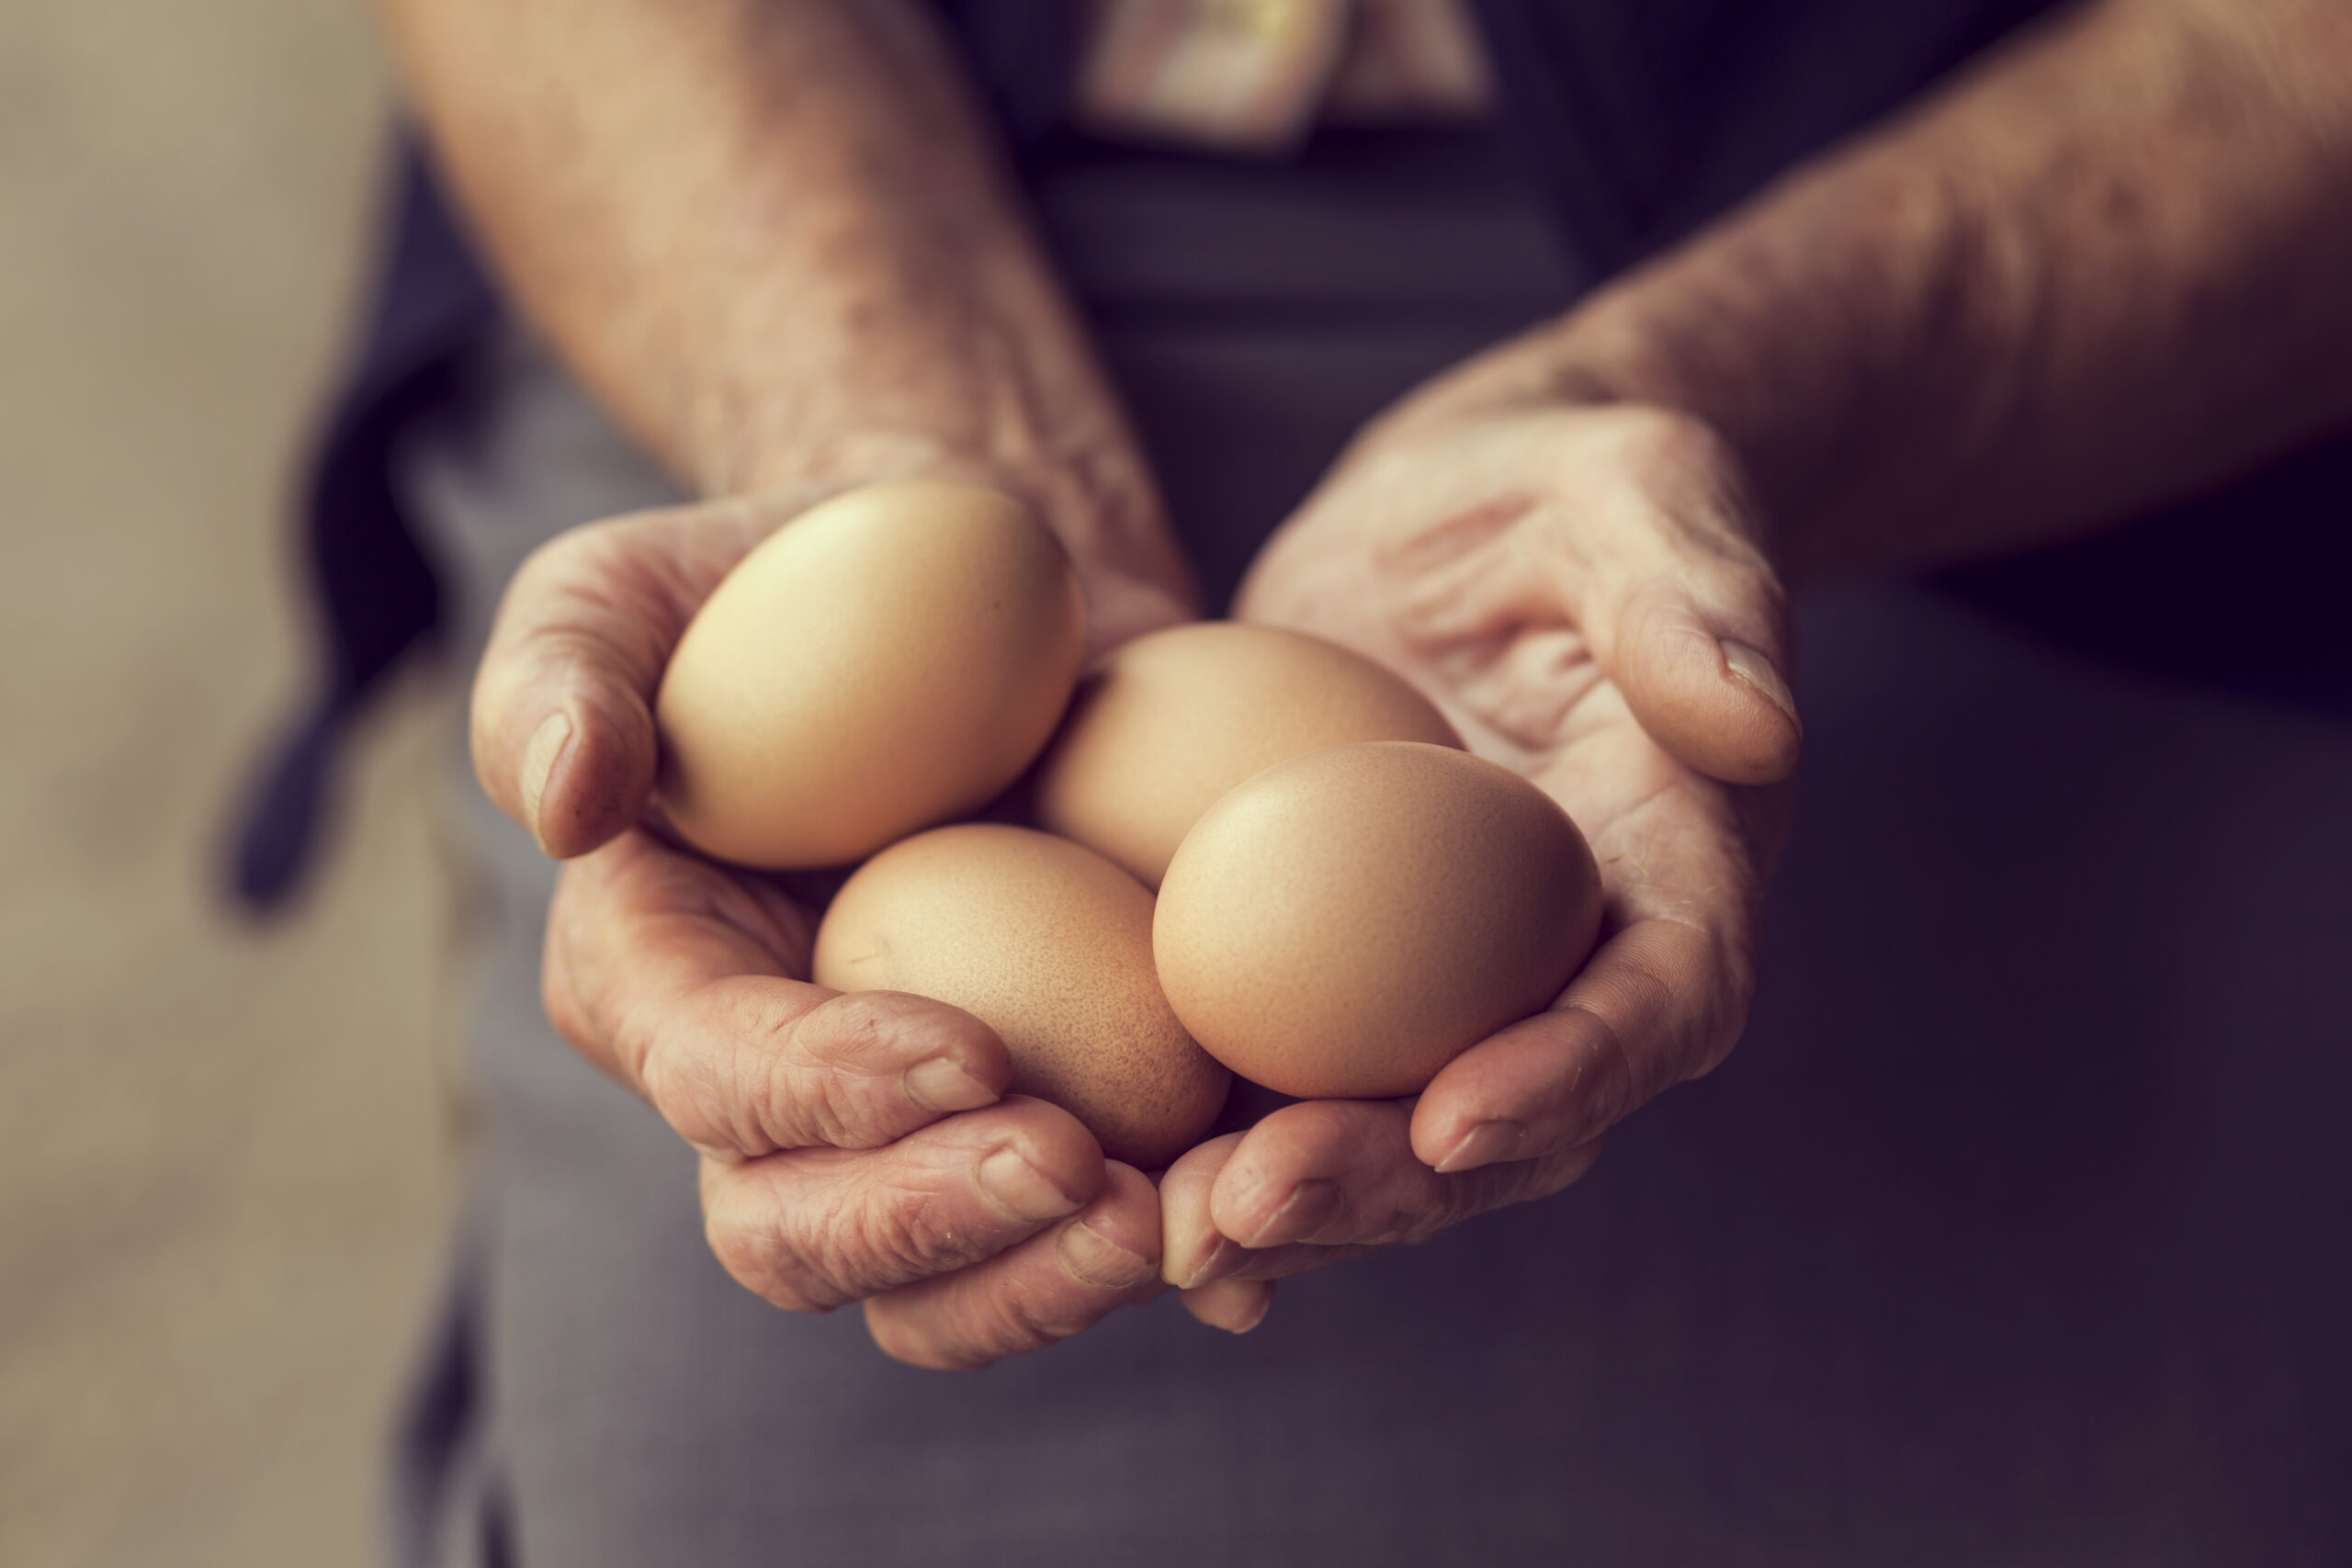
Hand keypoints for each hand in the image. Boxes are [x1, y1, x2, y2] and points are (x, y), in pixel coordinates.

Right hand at [471, 485, 1191, 1366]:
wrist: (981, 585)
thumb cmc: (787, 575)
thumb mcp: (632, 585)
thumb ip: (563, 670)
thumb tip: (567, 802)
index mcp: (656, 981)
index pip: (713, 1078)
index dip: (824, 1092)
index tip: (972, 1053)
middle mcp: (770, 1091)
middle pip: (804, 1239)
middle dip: (933, 1229)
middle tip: (1081, 1171)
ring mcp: (913, 1122)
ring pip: (946, 1283)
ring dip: (1053, 1280)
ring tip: (1180, 1219)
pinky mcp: (1052, 1103)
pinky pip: (1085, 1230)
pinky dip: (1170, 1253)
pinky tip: (1253, 1236)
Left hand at [1163, 394, 1800, 1331]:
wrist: (1456, 513)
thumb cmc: (1568, 487)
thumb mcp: (1641, 491)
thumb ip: (1696, 595)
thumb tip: (1755, 724)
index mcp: (1675, 868)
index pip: (1659, 1001)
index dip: (1571, 1074)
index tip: (1458, 1117)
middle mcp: (1569, 961)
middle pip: (1509, 1119)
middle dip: (1389, 1185)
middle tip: (1250, 1207)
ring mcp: (1445, 983)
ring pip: (1387, 1137)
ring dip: (1287, 1202)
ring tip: (1160, 1233)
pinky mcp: (1332, 972)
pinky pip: (1285, 1081)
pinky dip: (1213, 1149)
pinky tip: (1115, 1197)